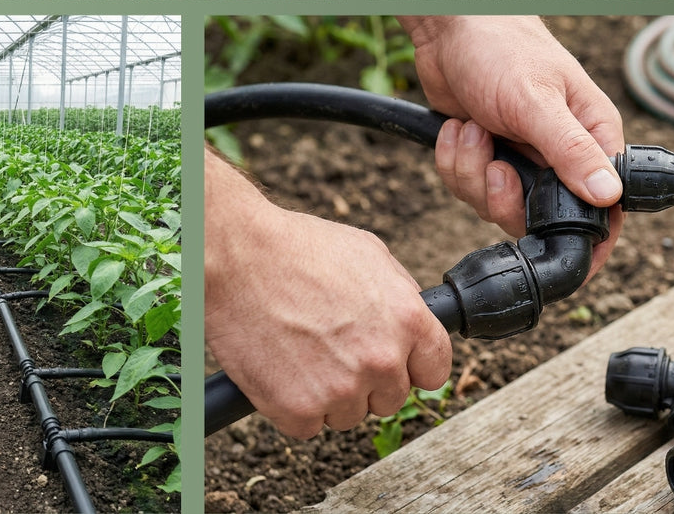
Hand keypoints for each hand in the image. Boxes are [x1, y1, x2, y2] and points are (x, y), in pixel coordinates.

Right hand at [205, 148, 452, 438]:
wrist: (238, 257)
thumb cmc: (297, 248)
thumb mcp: (368, 252)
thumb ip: (401, 293)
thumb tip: (415, 316)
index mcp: (407, 320)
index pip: (435, 370)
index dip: (412, 364)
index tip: (394, 359)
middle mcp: (381, 360)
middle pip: (391, 397)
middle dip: (367, 377)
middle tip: (333, 344)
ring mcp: (341, 390)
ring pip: (350, 414)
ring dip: (331, 392)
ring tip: (303, 347)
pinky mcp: (300, 411)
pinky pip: (310, 425)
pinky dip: (295, 404)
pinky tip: (283, 365)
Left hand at [400, 16, 624, 276]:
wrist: (447, 29)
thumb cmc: (500, 47)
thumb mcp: (535, 100)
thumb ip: (571, 150)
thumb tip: (609, 195)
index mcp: (590, 136)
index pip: (604, 206)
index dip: (583, 235)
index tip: (556, 249)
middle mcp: (557, 152)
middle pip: (539, 218)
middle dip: (504, 197)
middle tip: (496, 163)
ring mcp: (518, 156)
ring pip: (496, 204)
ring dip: (473, 171)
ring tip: (473, 128)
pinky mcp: (484, 154)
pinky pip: (468, 186)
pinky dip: (455, 160)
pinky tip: (458, 126)